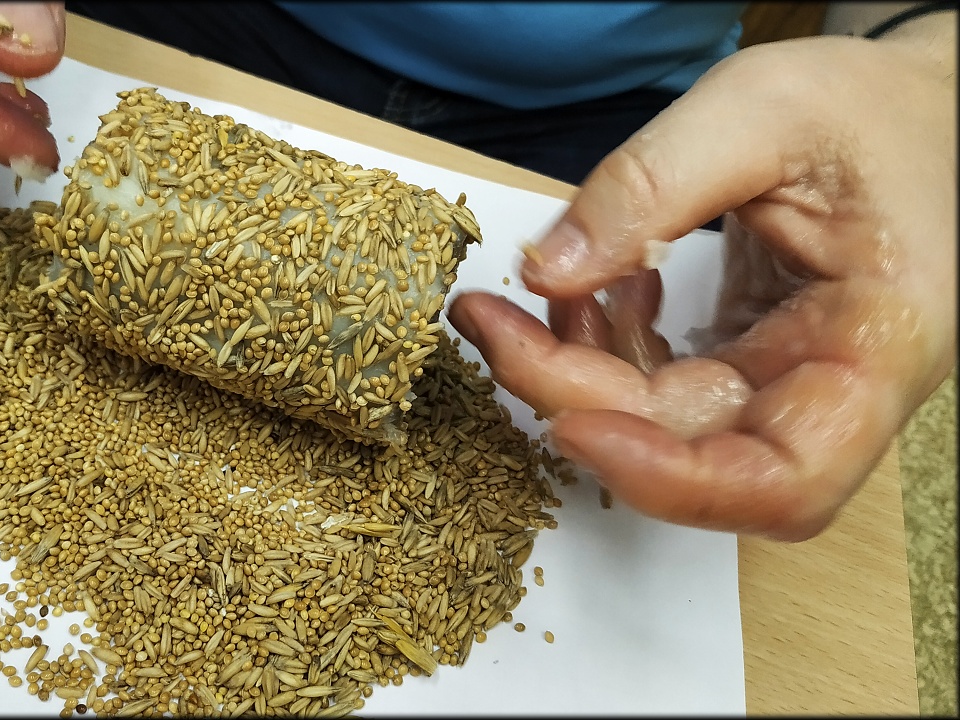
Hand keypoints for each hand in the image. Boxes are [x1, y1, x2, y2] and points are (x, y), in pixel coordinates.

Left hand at [448, 30, 956, 540]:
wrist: (910, 107)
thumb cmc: (871, 107)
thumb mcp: (762, 110)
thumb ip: (650, 186)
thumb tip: (549, 270)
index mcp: (877, 347)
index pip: (784, 478)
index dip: (672, 479)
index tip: (574, 424)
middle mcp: (833, 387)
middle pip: (693, 449)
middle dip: (576, 396)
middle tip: (493, 325)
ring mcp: (786, 380)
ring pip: (661, 423)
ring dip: (578, 372)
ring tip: (535, 290)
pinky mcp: (746, 361)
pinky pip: (658, 385)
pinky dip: (605, 347)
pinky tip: (593, 286)